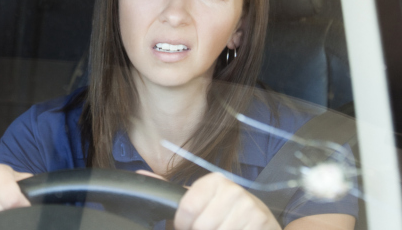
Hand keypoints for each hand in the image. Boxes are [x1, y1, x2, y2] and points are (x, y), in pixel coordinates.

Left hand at [138, 171, 280, 229]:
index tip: (190, 225)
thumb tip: (140, 176)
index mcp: (215, 181)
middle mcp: (233, 191)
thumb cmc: (224, 214)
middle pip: (201, 226)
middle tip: (211, 229)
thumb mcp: (199, 201)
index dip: (183, 225)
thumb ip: (170, 191)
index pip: (185, 209)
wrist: (261, 222)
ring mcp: (249, 207)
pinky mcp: (260, 222)